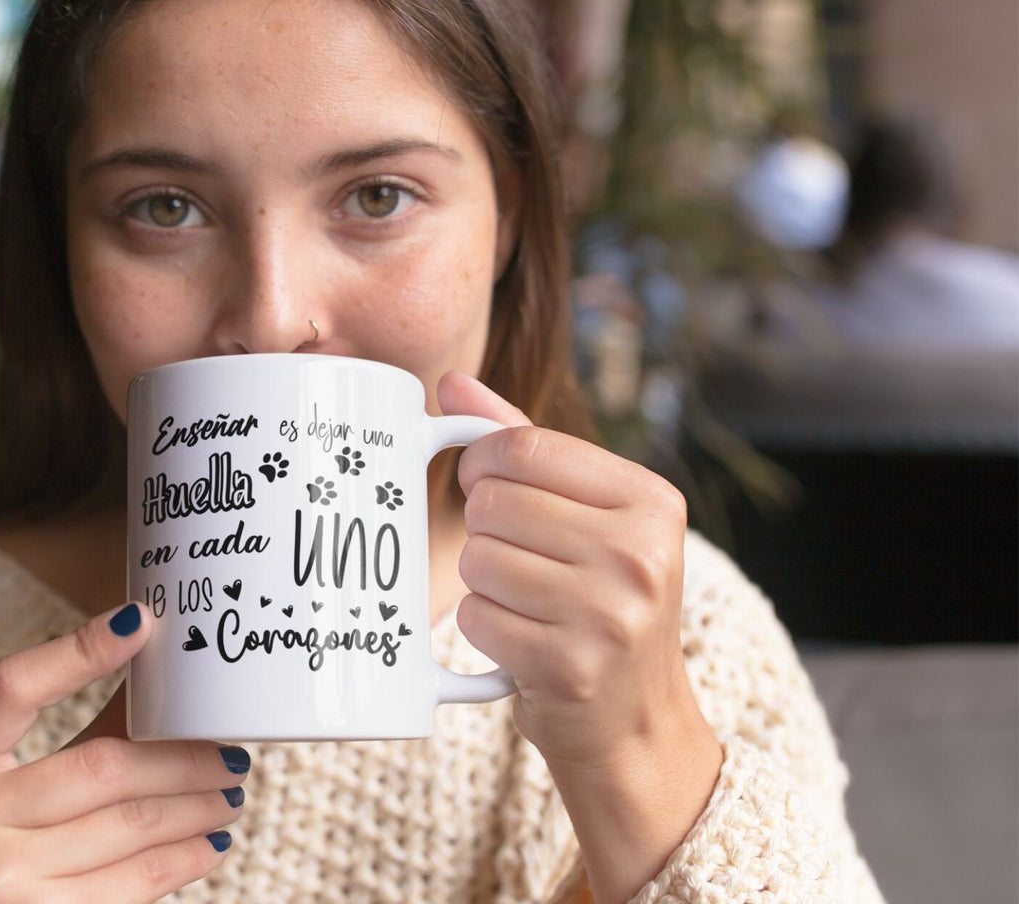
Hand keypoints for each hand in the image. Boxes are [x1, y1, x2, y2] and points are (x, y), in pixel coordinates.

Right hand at [0, 603, 248, 903]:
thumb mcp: (3, 787)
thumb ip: (79, 733)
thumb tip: (158, 668)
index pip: (11, 687)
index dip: (77, 651)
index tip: (141, 623)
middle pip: (99, 765)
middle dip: (181, 757)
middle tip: (229, 751)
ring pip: (129, 824)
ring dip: (196, 806)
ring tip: (230, 794)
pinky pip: (133, 883)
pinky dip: (182, 859)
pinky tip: (208, 844)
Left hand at [440, 371, 720, 901]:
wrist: (636, 719)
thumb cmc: (602, 597)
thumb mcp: (589, 513)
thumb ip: (524, 441)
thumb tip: (452, 384)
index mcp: (652, 501)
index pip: (524, 444)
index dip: (483, 462)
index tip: (487, 482)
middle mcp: (640, 554)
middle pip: (493, 502)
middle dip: (485, 528)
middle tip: (518, 556)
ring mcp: (608, 614)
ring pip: (478, 558)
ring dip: (483, 580)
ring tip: (525, 598)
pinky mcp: (568, 667)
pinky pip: (475, 616)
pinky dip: (483, 626)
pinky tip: (520, 636)